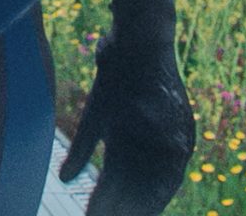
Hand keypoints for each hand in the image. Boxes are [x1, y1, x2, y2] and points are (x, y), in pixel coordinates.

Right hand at [60, 32, 194, 215]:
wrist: (138, 46)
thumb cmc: (114, 79)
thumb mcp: (94, 119)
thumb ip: (83, 151)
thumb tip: (63, 181)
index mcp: (127, 148)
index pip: (116, 186)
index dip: (105, 203)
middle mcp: (149, 151)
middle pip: (137, 192)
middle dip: (124, 209)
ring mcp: (167, 143)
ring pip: (155, 186)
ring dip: (143, 205)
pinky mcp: (182, 133)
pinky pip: (175, 169)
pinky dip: (161, 188)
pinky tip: (151, 204)